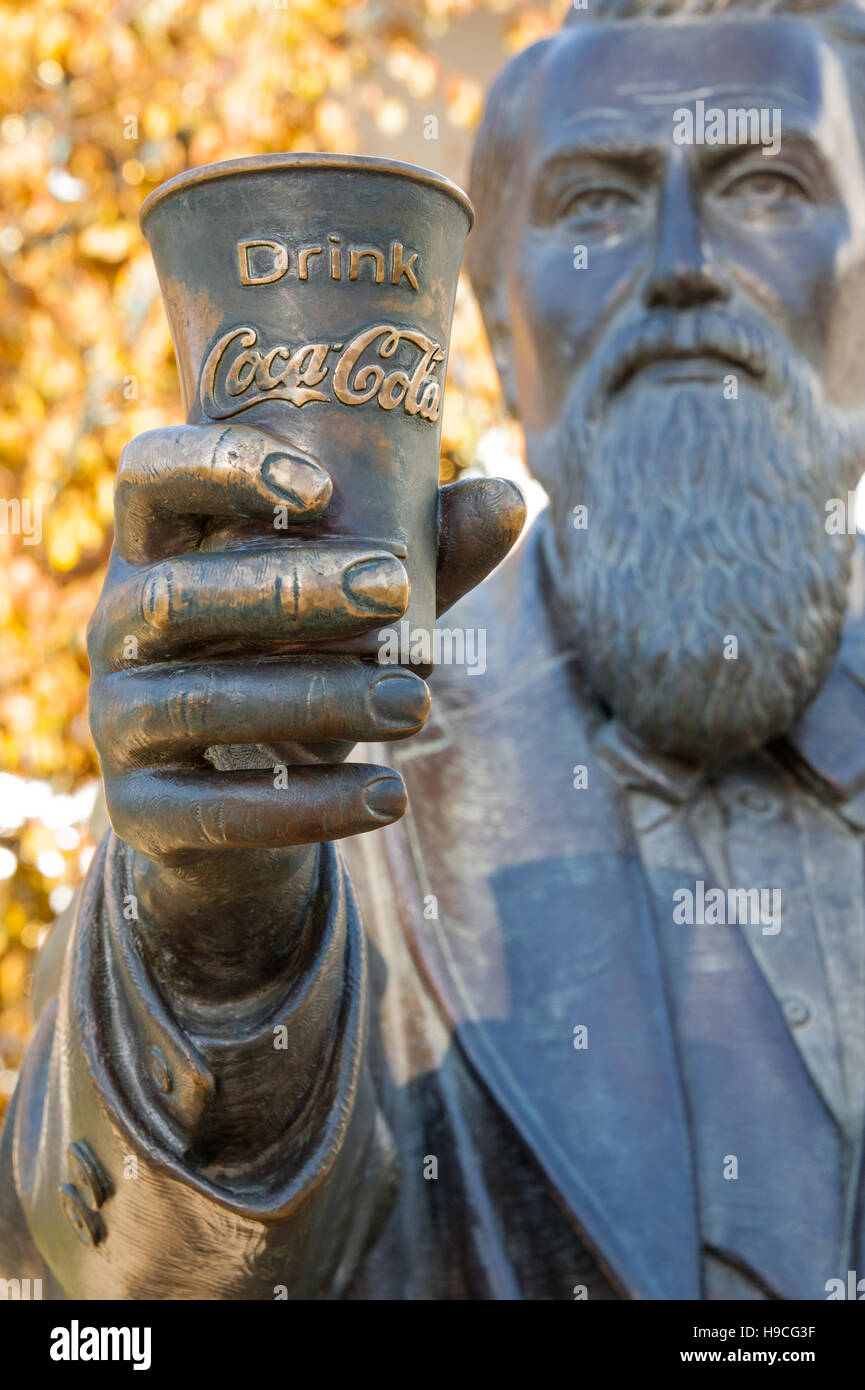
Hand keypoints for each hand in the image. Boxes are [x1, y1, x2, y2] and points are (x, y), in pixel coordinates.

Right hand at [86, 422, 523, 976]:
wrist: (244, 807)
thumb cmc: (298, 669)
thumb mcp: (355, 612)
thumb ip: (423, 558)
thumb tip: (514, 497)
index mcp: (159, 551)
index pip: (151, 475)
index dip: (219, 467)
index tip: (323, 488)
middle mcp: (116, 626)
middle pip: (175, 595)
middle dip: (290, 591)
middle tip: (395, 590)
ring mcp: (117, 720)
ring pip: (201, 702)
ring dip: (317, 698)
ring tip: (419, 705)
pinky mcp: (138, 810)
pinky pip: (217, 810)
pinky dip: (310, 804)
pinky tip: (390, 797)